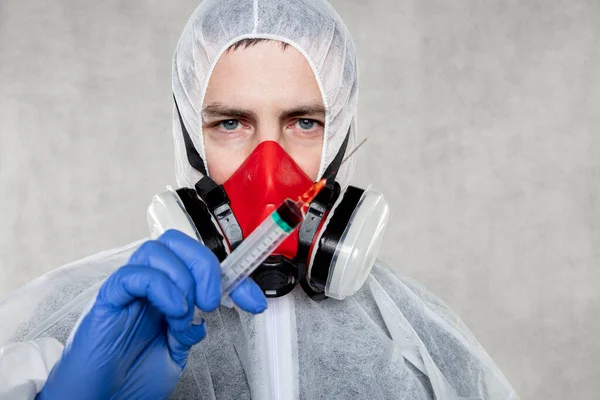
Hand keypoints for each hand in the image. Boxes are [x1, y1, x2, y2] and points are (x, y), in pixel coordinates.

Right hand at [37, 229, 266, 399]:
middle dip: (205, 265)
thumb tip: (212, 308)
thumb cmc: (130, 378)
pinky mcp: (107, 300)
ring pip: (155, 250)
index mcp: (165, 293)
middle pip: (176, 243)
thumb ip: (191, 325)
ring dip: (182, 279)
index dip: (232, 276)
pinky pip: (132, 275)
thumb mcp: (175, 350)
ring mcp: (126, 291)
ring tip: (185, 314)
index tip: (253, 300)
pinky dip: (160, 287)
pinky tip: (171, 311)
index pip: (199, 263)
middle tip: (212, 299)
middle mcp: (147, 285)